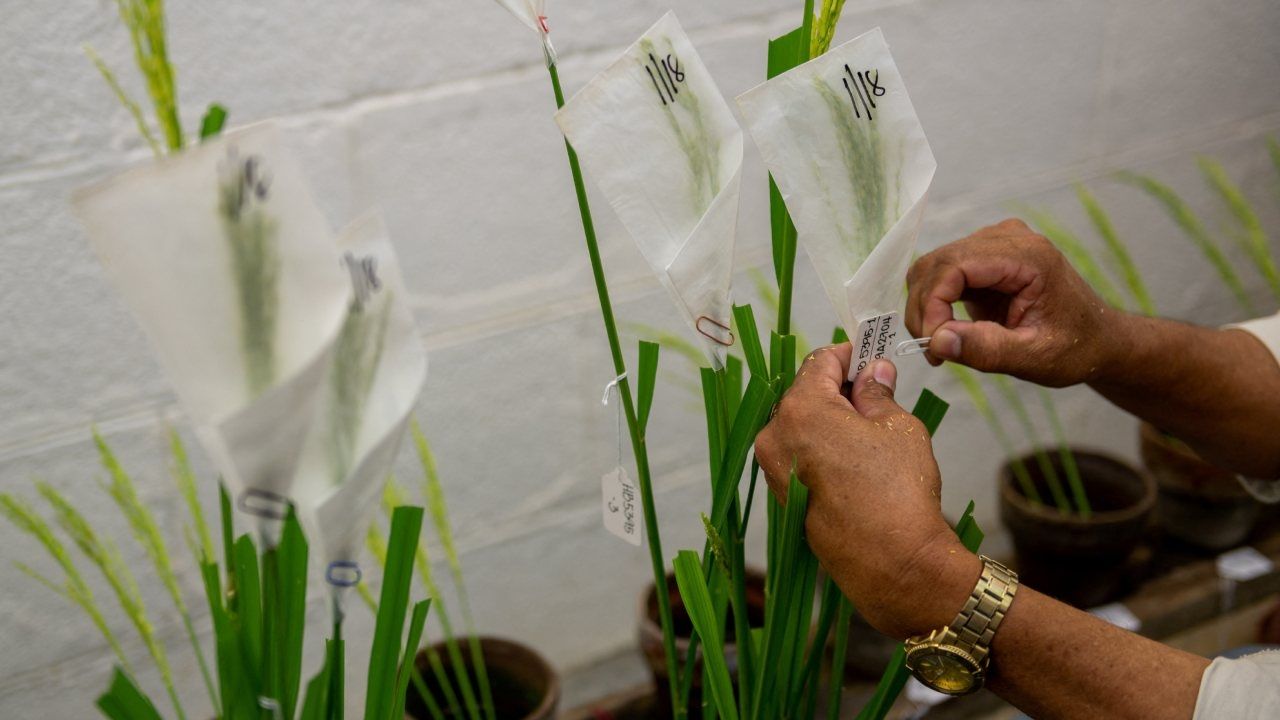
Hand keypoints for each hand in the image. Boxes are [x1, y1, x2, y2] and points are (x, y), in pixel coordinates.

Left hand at [753, 346, 978, 638]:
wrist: (891, 562)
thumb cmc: (897, 490)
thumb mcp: (897, 427)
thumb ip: (877, 393)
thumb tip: (873, 373)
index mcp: (800, 409)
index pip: (820, 362)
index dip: (849, 355)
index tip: (870, 357)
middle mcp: (775, 436)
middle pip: (805, 393)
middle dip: (839, 389)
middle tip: (876, 392)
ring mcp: (774, 469)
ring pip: (801, 426)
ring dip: (831, 419)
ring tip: (871, 428)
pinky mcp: (784, 496)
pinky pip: (800, 456)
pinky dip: (822, 447)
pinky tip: (856, 458)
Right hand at [905, 218, 1117, 386]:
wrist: (1099, 339)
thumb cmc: (1077, 347)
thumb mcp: (1036, 357)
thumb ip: (987, 349)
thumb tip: (937, 341)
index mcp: (1028, 256)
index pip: (955, 265)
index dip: (933, 304)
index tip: (934, 344)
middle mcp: (1007, 239)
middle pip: (937, 263)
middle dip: (924, 309)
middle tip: (935, 351)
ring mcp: (994, 244)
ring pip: (932, 267)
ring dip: (926, 307)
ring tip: (942, 345)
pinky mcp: (984, 258)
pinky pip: (942, 274)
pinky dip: (935, 304)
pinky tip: (950, 332)